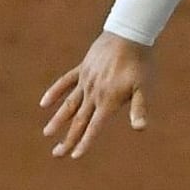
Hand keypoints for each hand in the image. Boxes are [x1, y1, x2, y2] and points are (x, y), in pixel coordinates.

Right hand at [39, 32, 153, 157]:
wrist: (128, 34)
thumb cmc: (140, 63)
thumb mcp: (144, 87)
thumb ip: (139, 108)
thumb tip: (140, 128)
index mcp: (107, 101)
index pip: (94, 127)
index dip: (84, 142)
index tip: (74, 156)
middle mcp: (93, 93)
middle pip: (77, 120)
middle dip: (68, 139)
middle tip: (57, 154)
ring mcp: (85, 81)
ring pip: (68, 104)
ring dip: (57, 120)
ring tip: (47, 133)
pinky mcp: (82, 69)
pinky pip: (65, 82)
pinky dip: (54, 92)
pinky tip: (44, 103)